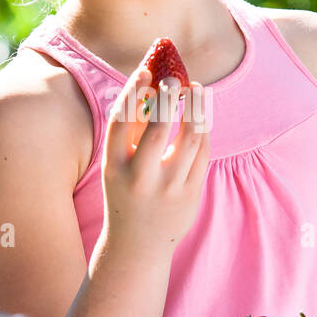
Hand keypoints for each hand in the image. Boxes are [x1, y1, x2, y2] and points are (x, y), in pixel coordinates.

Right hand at [101, 58, 210, 255]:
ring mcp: (168, 189)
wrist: (137, 245)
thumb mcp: (117, 166)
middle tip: (176, 79)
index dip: (133, 92)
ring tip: (197, 91)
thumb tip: (148, 84)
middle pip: (157, 129)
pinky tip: (201, 118)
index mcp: (114, 168)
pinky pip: (202, 154)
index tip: (145, 71)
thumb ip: (131, 130)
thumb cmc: (126, 193)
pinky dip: (202, 131)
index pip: (121, 122)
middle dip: (169, 98)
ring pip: (189, 139)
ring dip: (195, 110)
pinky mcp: (190, 196)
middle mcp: (140, 178)